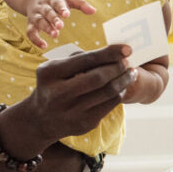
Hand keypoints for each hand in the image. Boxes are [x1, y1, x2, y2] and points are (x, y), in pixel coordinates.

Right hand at [0, 44, 136, 153]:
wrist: (41, 120)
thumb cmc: (53, 85)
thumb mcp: (55, 69)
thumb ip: (78, 59)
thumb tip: (113, 53)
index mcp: (50, 73)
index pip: (86, 60)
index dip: (109, 54)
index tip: (127, 49)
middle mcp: (59, 93)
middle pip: (98, 78)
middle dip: (117, 68)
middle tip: (128, 62)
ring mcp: (72, 111)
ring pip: (108, 92)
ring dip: (124, 80)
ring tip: (131, 72)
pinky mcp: (85, 123)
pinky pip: (110, 105)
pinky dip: (119, 93)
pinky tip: (122, 86)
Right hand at [23, 0, 95, 49]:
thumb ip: (81, 4)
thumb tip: (94, 11)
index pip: (57, 3)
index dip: (61, 8)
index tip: (66, 14)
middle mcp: (43, 6)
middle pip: (47, 12)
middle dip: (53, 19)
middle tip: (60, 26)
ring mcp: (36, 15)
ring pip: (39, 21)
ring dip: (46, 28)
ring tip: (55, 35)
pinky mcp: (31, 23)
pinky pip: (30, 32)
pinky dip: (35, 39)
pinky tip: (44, 46)